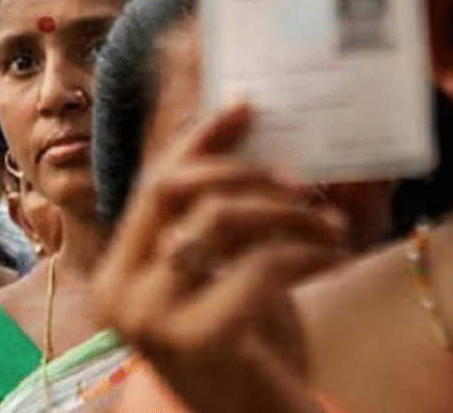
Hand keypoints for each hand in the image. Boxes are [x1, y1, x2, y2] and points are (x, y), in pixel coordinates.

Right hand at [92, 105, 346, 412]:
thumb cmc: (245, 347)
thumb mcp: (223, 273)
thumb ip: (219, 217)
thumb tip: (244, 127)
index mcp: (119, 273)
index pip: (152, 185)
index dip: (197, 140)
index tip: (244, 106)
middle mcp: (120, 293)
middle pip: (176, 190)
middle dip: (245, 172)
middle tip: (301, 182)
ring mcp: (151, 319)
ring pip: (218, 220)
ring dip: (289, 211)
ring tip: (330, 221)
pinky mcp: (197, 340)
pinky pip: (259, 263)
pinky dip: (308, 249)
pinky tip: (334, 253)